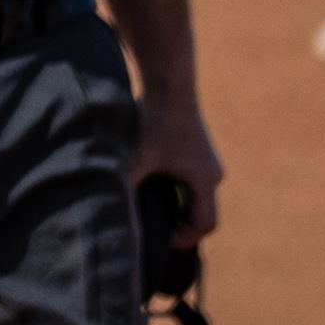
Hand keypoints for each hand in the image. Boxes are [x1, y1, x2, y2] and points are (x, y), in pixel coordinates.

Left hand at [129, 98, 221, 246]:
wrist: (166, 85)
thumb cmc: (152, 122)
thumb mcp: (135, 159)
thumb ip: (125, 188)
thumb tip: (111, 215)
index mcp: (204, 180)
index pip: (205, 224)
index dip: (185, 239)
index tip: (161, 240)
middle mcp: (212, 173)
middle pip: (203, 212)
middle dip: (181, 225)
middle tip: (154, 231)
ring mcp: (207, 161)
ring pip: (197, 196)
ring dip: (178, 207)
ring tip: (151, 211)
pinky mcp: (197, 151)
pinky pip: (192, 181)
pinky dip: (177, 191)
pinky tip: (151, 187)